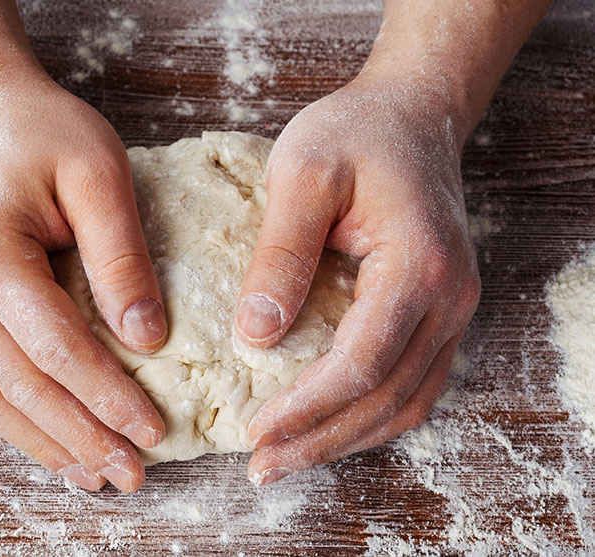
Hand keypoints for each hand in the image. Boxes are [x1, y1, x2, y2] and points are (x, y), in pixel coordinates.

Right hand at [0, 68, 166, 491]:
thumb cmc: (39, 131)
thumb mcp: (98, 172)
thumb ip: (121, 257)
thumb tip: (147, 339)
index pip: (56, 348)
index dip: (107, 396)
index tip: (154, 431)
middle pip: (21, 386)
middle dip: (80, 437)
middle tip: (130, 475)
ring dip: (41, 442)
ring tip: (91, 475)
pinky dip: (4, 417)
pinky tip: (39, 439)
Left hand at [236, 71, 480, 484]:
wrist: (409, 114)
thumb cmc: (354, 134)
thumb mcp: (301, 174)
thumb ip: (280, 255)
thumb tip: (255, 336)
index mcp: (418, 265)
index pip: (362, 362)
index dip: (308, 407)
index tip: (255, 431)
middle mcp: (448, 298)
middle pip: (388, 398)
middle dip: (321, 440)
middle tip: (261, 465)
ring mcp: (450, 310)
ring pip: (406, 403)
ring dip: (344, 439)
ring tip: (284, 459)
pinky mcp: (437, 314)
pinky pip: (409, 384)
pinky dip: (366, 416)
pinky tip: (322, 427)